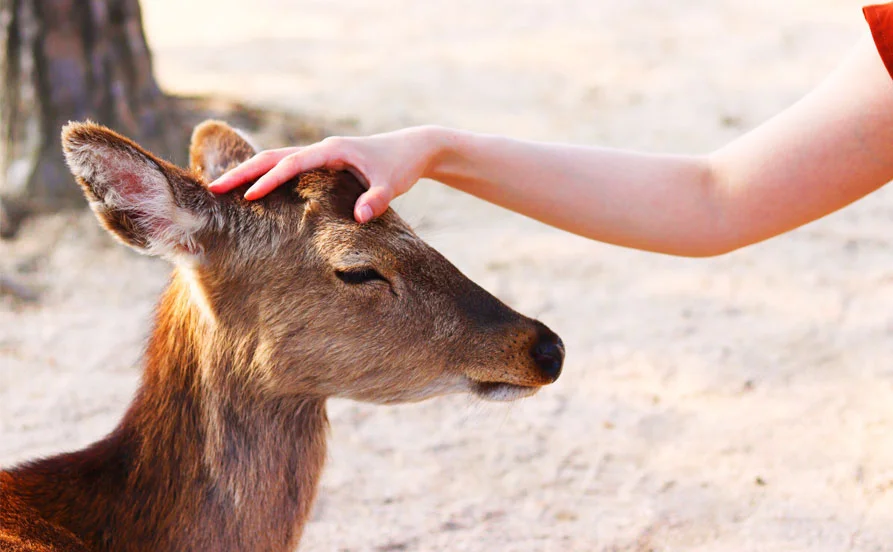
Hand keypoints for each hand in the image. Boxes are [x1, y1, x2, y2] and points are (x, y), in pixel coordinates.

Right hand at [208, 126, 440, 222]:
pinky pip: (288, 168)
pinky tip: (253, 190)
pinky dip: (267, 175)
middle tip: (214, 189)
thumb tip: (359, 217)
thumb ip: (377, 200)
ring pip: (277, 160)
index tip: (247, 195)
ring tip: (223, 189)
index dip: (268, 179)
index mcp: (333, 150)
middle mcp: (322, 149)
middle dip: (244, 172)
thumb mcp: (392, 184)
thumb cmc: (401, 165)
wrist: (413, 148)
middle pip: (274, 157)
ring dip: (251, 172)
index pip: (292, 164)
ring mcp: (321, 155)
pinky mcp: (323, 164)